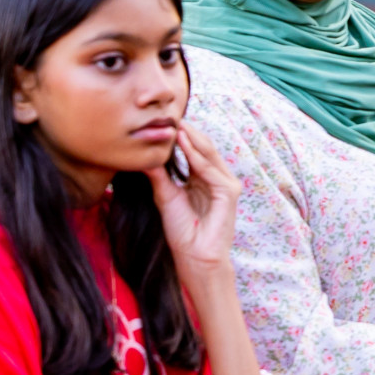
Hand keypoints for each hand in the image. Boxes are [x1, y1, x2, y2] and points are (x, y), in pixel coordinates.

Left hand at [147, 124, 241, 288]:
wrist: (195, 258)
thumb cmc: (183, 233)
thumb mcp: (166, 198)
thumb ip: (159, 177)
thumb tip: (144, 157)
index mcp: (203, 180)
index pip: (193, 152)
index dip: (180, 138)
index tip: (163, 123)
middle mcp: (216, 179)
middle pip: (203, 149)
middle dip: (188, 133)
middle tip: (171, 116)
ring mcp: (225, 185)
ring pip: (208, 155)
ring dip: (192, 139)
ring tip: (177, 125)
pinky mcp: (229, 192)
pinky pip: (210, 169)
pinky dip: (196, 156)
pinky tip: (183, 144)